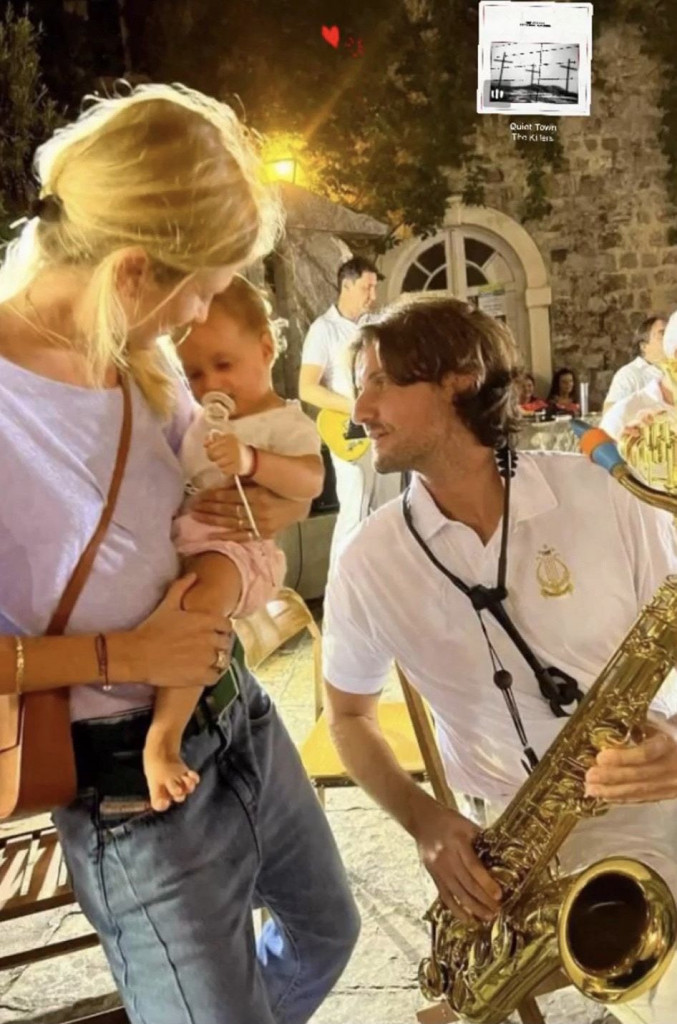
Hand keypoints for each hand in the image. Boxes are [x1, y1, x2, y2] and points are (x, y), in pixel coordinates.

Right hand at [126, 574, 231, 687]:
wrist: (137, 655)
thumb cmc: (151, 628)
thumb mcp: (167, 604)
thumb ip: (182, 587)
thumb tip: (193, 575)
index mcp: (205, 621)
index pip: (227, 626)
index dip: (222, 629)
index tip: (214, 633)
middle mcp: (209, 639)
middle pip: (226, 643)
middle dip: (220, 644)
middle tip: (209, 647)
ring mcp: (206, 659)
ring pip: (224, 660)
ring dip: (218, 660)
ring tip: (207, 660)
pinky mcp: (200, 676)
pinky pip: (216, 676)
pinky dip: (212, 674)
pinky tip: (203, 672)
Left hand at [191, 485, 309, 540]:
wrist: (304, 500)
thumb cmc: (284, 483)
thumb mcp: (267, 475)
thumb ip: (247, 478)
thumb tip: (225, 478)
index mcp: (260, 496)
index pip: (231, 496)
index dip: (213, 495)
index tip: (199, 494)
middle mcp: (260, 513)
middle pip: (229, 510)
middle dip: (209, 508)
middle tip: (192, 506)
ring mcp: (263, 525)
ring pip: (232, 523)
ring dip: (213, 520)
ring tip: (197, 517)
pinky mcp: (265, 533)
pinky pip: (243, 536)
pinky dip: (227, 536)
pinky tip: (212, 536)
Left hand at [205, 434, 253, 476]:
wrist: (251, 459)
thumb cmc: (235, 449)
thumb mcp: (226, 441)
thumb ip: (214, 440)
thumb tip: (205, 443)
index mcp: (229, 437)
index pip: (212, 444)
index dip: (209, 448)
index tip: (212, 450)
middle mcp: (232, 446)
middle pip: (213, 453)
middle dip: (212, 456)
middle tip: (216, 457)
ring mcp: (235, 456)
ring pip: (218, 463)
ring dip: (220, 464)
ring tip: (225, 462)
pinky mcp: (237, 466)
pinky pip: (224, 470)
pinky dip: (225, 470)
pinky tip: (229, 467)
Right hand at [414, 801, 501, 922]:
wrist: (422, 819)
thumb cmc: (449, 820)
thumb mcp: (467, 824)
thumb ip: (482, 840)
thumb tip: (502, 858)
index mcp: (457, 842)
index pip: (473, 866)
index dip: (486, 882)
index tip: (499, 895)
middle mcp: (446, 857)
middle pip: (466, 883)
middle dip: (483, 899)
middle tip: (497, 910)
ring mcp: (437, 868)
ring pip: (456, 893)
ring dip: (473, 908)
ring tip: (487, 917)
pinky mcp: (432, 875)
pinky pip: (444, 896)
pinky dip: (456, 909)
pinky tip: (467, 919)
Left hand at [585, 725, 676, 802]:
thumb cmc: (675, 732)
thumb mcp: (667, 723)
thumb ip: (647, 725)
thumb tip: (617, 725)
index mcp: (671, 745)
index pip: (646, 755)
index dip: (623, 757)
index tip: (601, 756)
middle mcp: (674, 768)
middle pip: (640, 776)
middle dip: (612, 778)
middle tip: (589, 776)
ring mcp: (673, 785)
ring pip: (641, 791)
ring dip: (614, 792)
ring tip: (591, 790)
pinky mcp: (671, 794)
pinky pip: (646, 798)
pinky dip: (625, 799)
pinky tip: (608, 798)